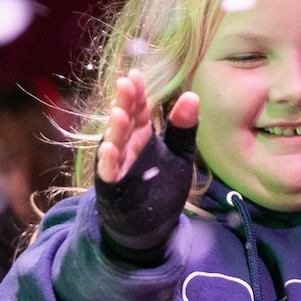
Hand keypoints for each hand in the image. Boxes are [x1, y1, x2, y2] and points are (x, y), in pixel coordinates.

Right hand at [96, 70, 198, 184]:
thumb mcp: (179, 154)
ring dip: (115, 128)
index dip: (137, 93)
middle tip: (125, 84)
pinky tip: (109, 148)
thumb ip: (183, 128)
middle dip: (124, 102)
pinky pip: (108, 172)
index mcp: (142, 134)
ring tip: (119, 112)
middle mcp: (127, 145)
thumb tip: (192, 95)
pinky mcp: (113, 186)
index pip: (139, 109)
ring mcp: (117, 165)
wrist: (150, 225)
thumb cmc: (160, 185)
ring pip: (114, 143)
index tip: (135, 75)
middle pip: (125, 120)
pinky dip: (107, 161)